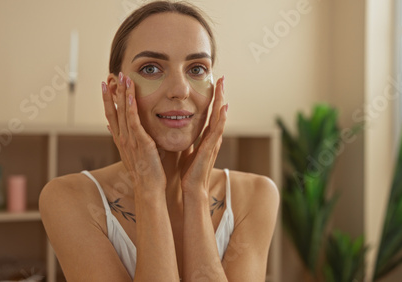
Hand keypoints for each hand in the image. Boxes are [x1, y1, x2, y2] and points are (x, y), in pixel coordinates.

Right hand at [102, 72, 166, 192]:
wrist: (148, 188)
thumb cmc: (146, 173)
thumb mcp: (134, 154)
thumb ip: (128, 140)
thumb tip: (119, 130)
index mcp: (121, 140)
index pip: (111, 115)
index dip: (107, 100)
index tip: (105, 85)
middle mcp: (122, 138)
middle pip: (114, 110)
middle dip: (113, 91)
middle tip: (112, 75)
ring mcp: (129, 140)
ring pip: (123, 112)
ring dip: (122, 93)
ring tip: (122, 77)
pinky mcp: (140, 142)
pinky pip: (134, 121)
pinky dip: (131, 107)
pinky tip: (131, 95)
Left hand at [180, 76, 227, 193]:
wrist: (192, 189)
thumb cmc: (189, 173)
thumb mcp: (187, 151)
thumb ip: (187, 140)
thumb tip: (177, 129)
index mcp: (205, 138)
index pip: (210, 114)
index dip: (212, 100)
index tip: (213, 85)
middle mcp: (212, 138)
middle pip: (218, 112)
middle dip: (220, 95)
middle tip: (221, 78)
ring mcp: (214, 143)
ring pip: (220, 117)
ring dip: (222, 101)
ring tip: (223, 85)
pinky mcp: (211, 149)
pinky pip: (218, 130)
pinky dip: (222, 118)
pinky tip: (224, 107)